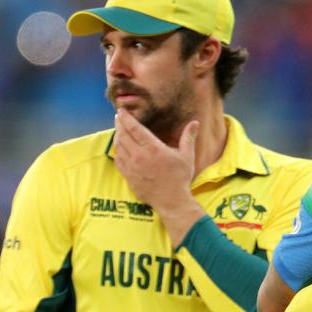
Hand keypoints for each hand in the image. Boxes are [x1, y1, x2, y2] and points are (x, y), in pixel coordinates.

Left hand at [113, 110, 203, 244]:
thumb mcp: (187, 156)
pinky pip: (118, 159)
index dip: (126, 118)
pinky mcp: (128, 176)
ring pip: (119, 146)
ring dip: (117, 136)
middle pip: (123, 135)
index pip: (134, 128)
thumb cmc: (180, 178)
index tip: (121, 111)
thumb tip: (194, 123)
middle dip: (119, 124)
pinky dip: (117, 151)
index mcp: (153, 148)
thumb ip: (188, 137)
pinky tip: (120, 148)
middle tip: (119, 118)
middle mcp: (139, 155)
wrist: (172, 201)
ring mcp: (132, 166)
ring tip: (119, 130)